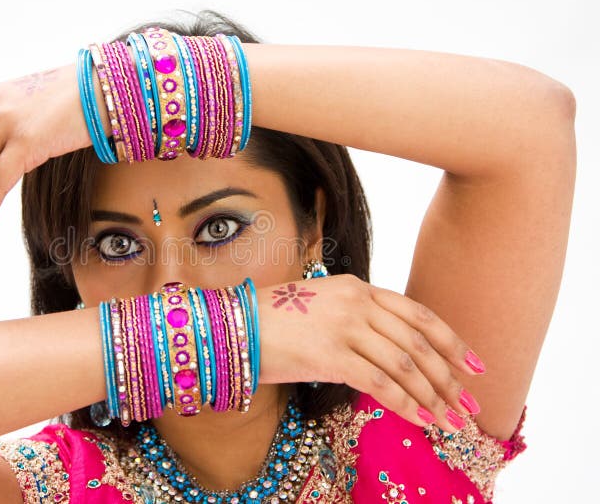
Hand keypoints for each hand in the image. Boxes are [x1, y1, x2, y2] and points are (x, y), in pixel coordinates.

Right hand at [258, 274, 485, 433]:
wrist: (234, 326)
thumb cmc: (275, 320)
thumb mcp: (322, 306)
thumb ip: (358, 319)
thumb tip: (391, 352)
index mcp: (358, 288)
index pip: (417, 314)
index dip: (451, 341)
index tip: (475, 365)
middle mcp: (357, 303)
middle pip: (417, 343)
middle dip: (449, 377)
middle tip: (470, 403)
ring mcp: (344, 327)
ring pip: (404, 366)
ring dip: (433, 396)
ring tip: (451, 420)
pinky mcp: (330, 355)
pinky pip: (380, 384)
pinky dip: (406, 405)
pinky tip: (421, 420)